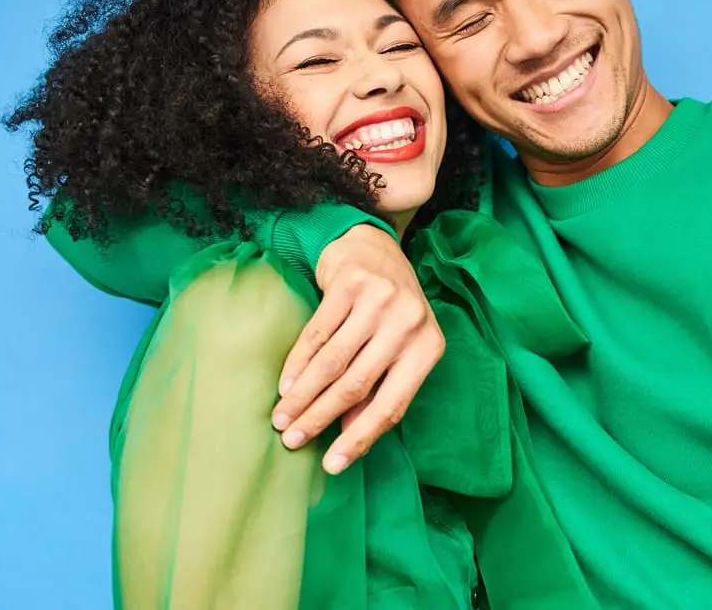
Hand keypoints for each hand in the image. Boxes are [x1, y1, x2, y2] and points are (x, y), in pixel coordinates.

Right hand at [270, 224, 443, 473]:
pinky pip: (317, 333)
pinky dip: (297, 363)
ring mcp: (380, 301)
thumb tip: (347, 438)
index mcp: (429, 347)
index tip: (332, 464)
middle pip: (357, 385)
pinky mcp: (351, 284)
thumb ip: (380, 389)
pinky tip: (285, 384)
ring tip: (282, 418)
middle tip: (292, 440)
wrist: (372, 246)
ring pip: (333, 362)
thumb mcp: (398, 346)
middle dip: (321, 417)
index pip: (393, 404)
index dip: (361, 438)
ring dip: (303, 395)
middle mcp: (409, 323)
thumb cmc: (388, 308)